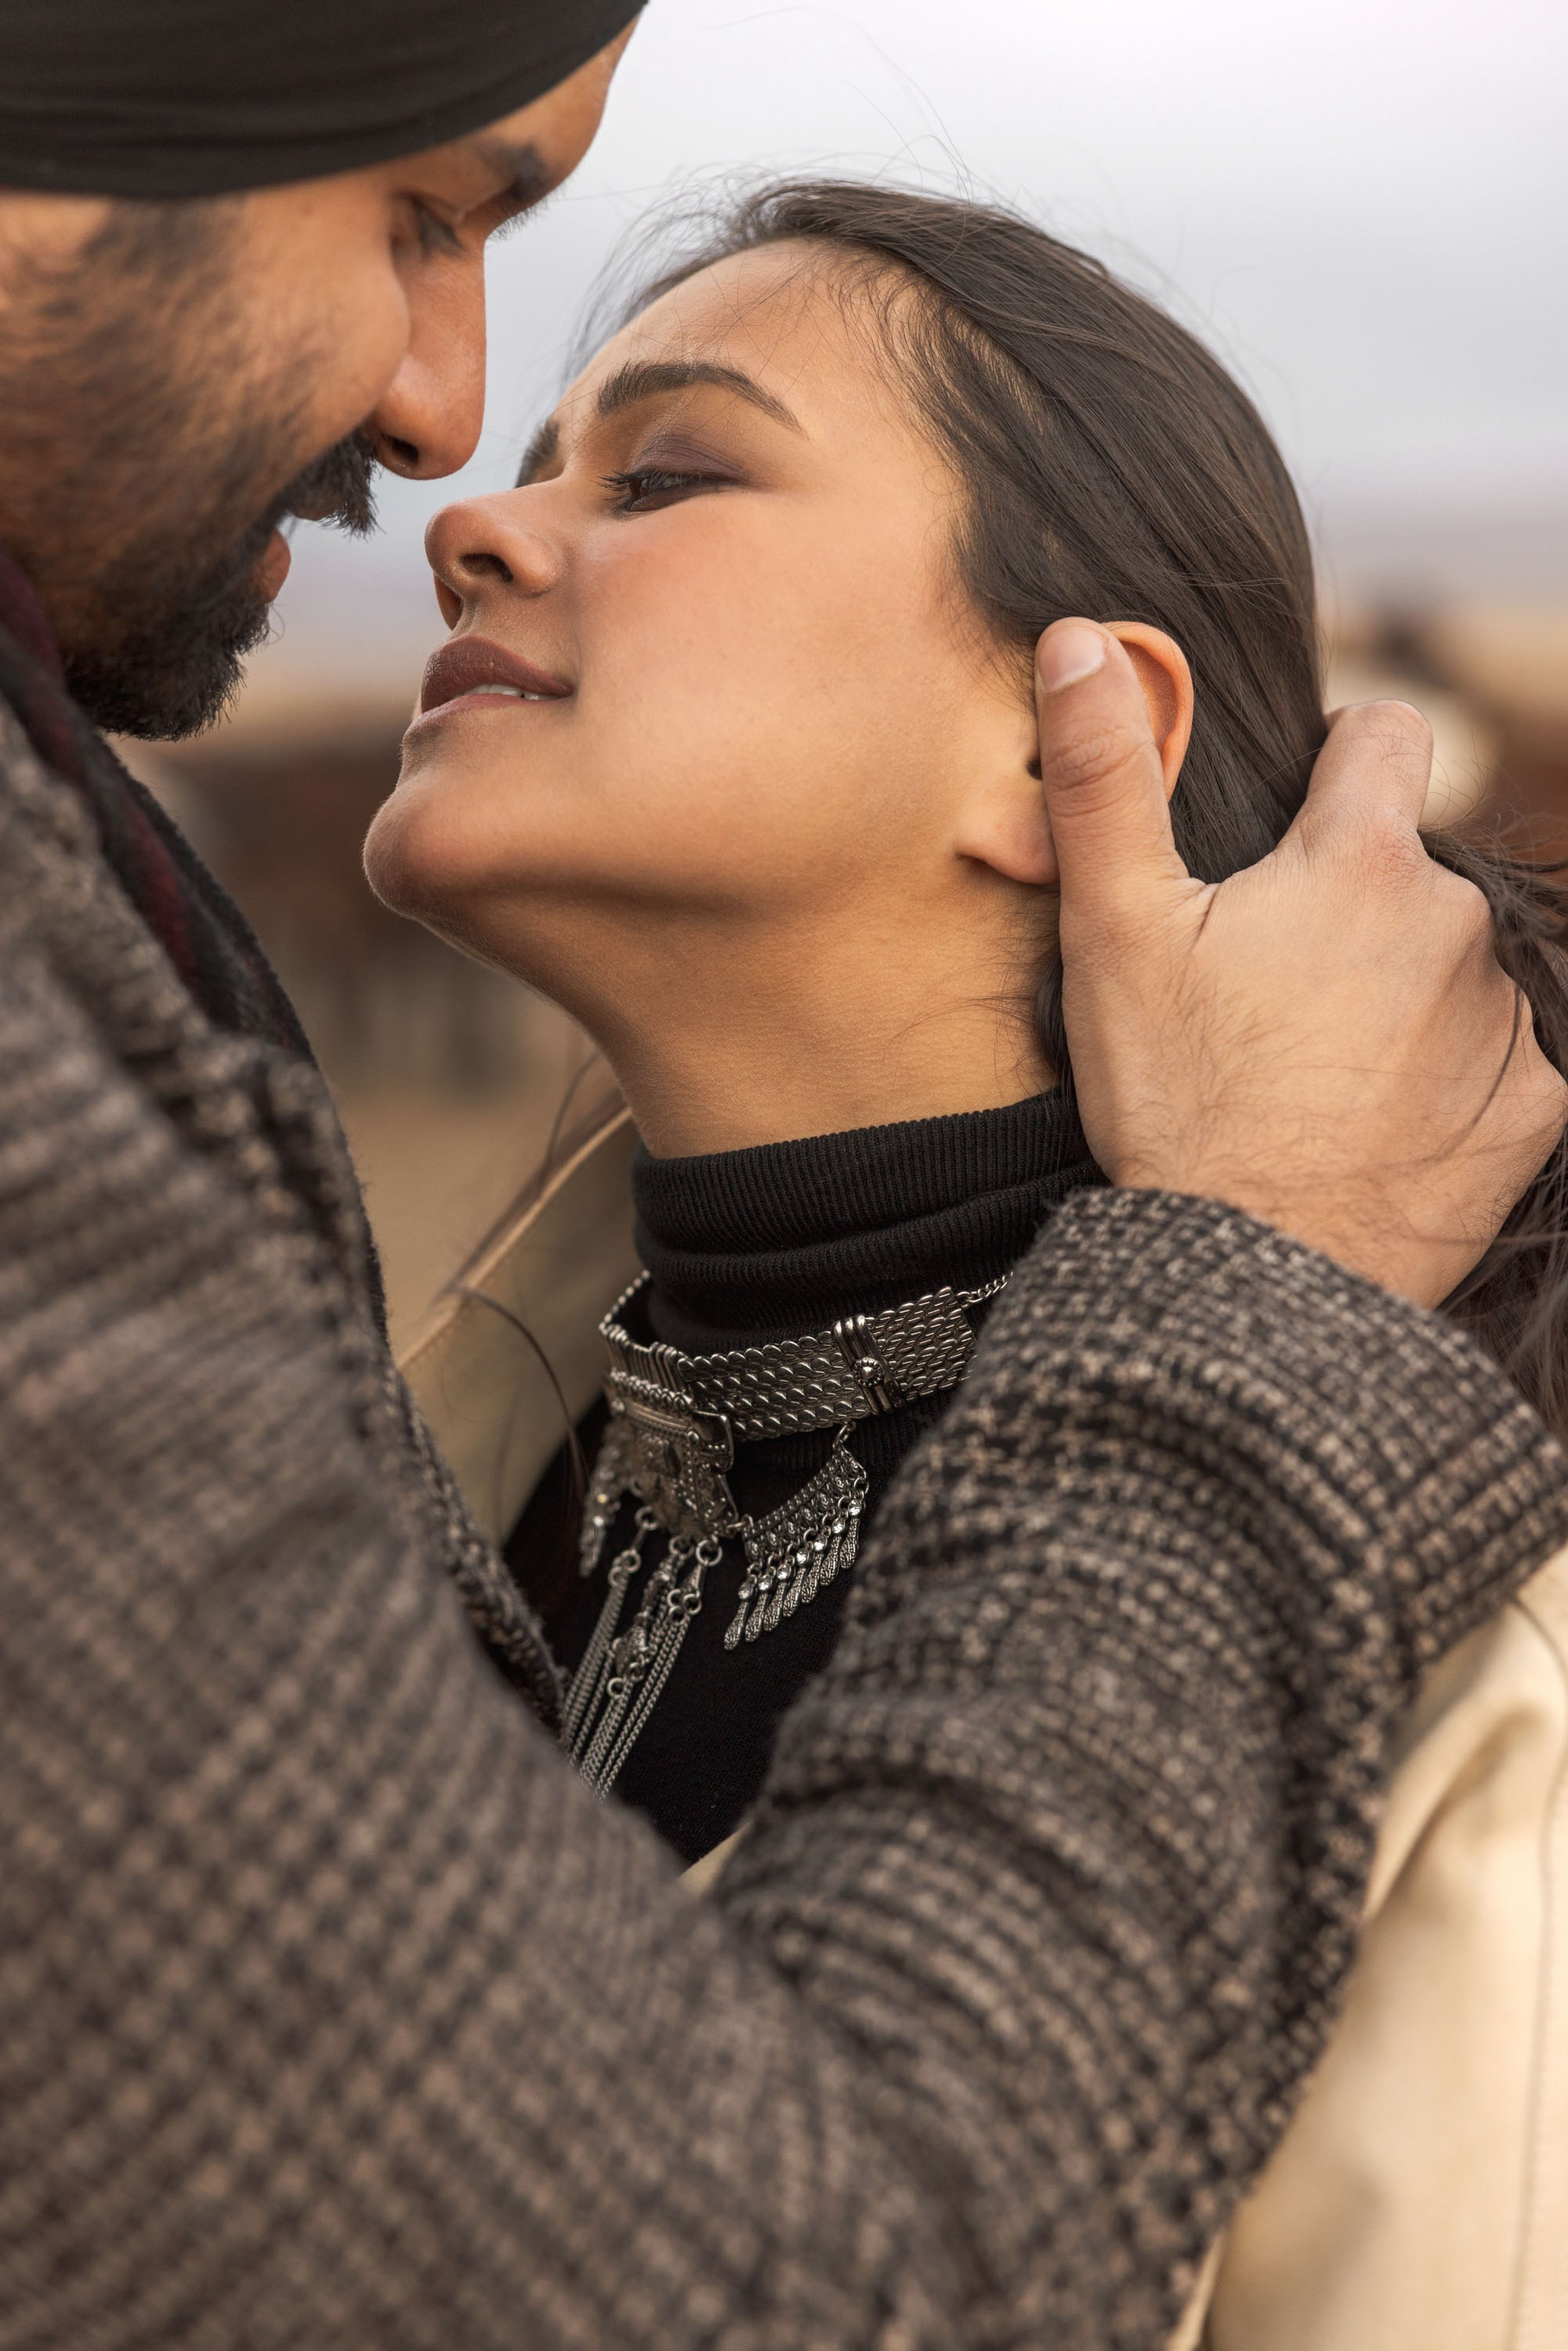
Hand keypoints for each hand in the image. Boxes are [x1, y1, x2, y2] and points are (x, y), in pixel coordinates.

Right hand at [1034, 619, 1567, 1307]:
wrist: (1251, 1278)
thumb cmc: (1179, 1101)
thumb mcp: (1115, 931)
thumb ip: (1105, 775)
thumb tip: (1083, 639)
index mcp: (1362, 862)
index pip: (1385, 735)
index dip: (1337, 758)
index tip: (1294, 823)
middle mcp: (1457, 924)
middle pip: (1410, 873)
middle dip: (1350, 910)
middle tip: (1264, 996)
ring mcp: (1506, 1021)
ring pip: (1453, 969)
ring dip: (1400, 997)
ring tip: (1311, 1076)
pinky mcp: (1534, 1111)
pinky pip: (1504, 1065)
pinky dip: (1450, 1084)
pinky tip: (1374, 1127)